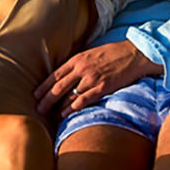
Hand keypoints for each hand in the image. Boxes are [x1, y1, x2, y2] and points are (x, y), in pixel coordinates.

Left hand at [35, 41, 156, 123]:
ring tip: (49, 115)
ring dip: (58, 106)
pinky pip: (83, 99)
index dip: (43, 86)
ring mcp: (91, 78)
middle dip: (46, 99)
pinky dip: (72, 108)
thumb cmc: (113, 53)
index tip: (35, 95)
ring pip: (69, 95)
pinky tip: (64, 114)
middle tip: (37, 109)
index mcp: (77, 60)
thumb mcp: (91, 53)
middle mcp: (81, 69)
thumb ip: (78, 63)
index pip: (55, 74)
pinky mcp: (102, 87)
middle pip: (58, 86)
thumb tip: (67, 74)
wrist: (134, 54)